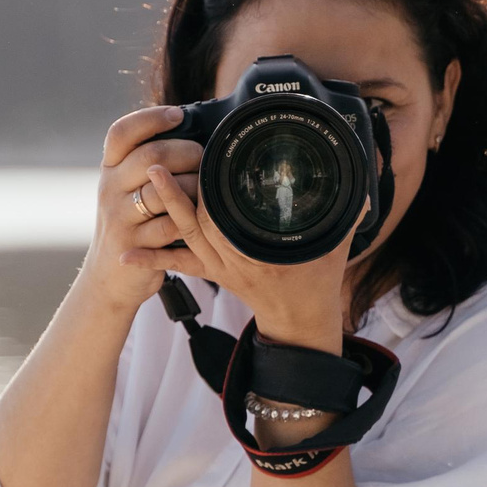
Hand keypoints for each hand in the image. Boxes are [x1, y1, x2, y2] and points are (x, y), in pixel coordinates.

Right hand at [78, 106, 201, 314]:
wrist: (109, 277)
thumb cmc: (130, 225)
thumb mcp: (126, 190)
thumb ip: (146, 164)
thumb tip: (188, 131)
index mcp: (109, 169)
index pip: (122, 132)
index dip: (150, 118)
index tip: (178, 115)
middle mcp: (110, 189)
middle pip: (151, 157)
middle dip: (186, 152)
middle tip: (204, 157)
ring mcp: (119, 217)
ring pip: (163, 191)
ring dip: (193, 186)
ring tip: (207, 188)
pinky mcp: (134, 244)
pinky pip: (171, 225)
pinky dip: (191, 219)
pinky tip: (202, 217)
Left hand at [130, 153, 350, 350]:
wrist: (300, 322)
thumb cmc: (318, 281)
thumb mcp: (336, 245)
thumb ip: (346, 212)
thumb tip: (360, 183)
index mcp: (263, 251)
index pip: (232, 220)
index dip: (212, 196)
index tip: (200, 166)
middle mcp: (236, 260)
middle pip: (199, 225)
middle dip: (177, 196)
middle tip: (158, 165)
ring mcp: (221, 268)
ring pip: (185, 239)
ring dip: (164, 212)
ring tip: (146, 184)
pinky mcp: (212, 273)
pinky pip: (178, 265)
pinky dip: (152, 260)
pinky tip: (125, 255)